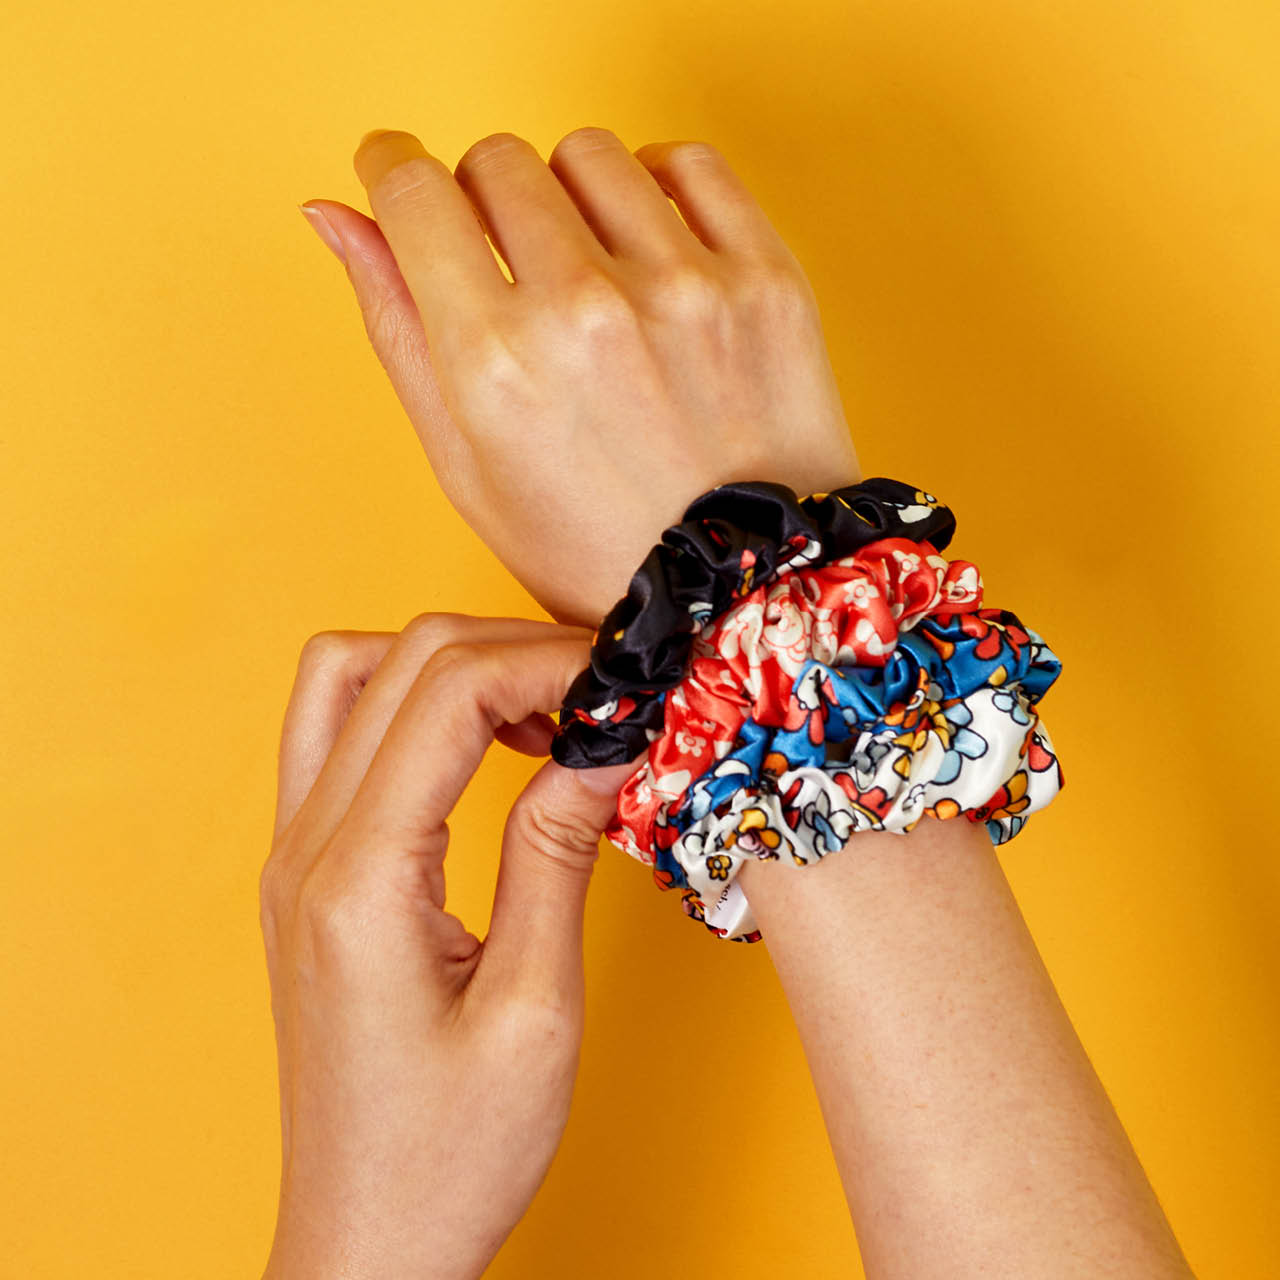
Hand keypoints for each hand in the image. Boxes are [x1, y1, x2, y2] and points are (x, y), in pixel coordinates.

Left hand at [260, 612, 639, 1278]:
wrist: (365, 1241)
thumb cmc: (449, 1154)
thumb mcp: (535, 1010)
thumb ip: (558, 855)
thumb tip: (604, 746)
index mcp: (359, 879)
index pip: (447, 690)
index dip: (548, 661)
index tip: (623, 682)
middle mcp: (305, 849)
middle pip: (397, 658)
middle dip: (508, 649)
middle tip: (596, 693)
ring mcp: (291, 857)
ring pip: (347, 676)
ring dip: (448, 666)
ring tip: (540, 715)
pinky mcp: (304, 874)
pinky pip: (339, 735)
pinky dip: (416, 709)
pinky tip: (488, 753)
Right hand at [300, 127, 860, 624]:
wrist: (744, 588)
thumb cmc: (595, 548)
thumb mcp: (467, 469)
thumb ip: (396, 328)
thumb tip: (332, 213)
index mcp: (495, 364)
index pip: (412, 191)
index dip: (388, 168)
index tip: (396, 171)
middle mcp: (584, 310)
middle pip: (496, 161)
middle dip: (480, 196)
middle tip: (507, 261)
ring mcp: (684, 287)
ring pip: (587, 153)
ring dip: (568, 192)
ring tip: (586, 265)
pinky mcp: (763, 279)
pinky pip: (687, 164)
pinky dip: (656, 186)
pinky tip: (649, 245)